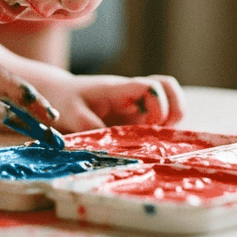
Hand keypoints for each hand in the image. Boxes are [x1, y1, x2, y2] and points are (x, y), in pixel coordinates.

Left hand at [43, 74, 184, 132]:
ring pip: (169, 106)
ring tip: (159, 143)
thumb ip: (89, 126)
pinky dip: (162, 134)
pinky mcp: (135, 122)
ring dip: (172, 123)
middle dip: (176, 110)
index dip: (160, 103)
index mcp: (120, 90)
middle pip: (170, 90)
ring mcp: (137, 108)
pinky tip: (151, 149)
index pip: (152, 86)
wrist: (60, 95)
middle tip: (164, 132)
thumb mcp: (71, 113)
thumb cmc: (65, 100)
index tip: (152, 124)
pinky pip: (159, 124)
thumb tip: (110, 145)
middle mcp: (134, 96)